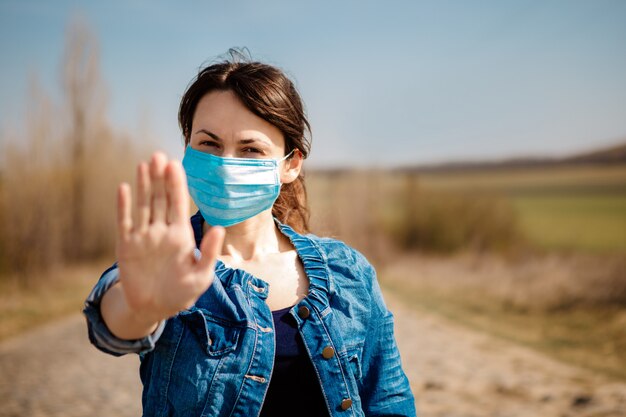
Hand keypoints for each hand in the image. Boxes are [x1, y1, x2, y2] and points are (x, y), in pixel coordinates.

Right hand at [116, 152, 223, 324]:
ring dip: (143, 185)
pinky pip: (124, 222)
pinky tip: (123, 188)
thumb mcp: (201, 277)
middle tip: (158, 155)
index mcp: (181, 236)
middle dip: (160, 178)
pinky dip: (123, 206)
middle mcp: (162, 231)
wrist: (153, 309)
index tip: (176, 164)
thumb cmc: (181, 294)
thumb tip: (219, 228)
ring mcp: (143, 237)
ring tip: (144, 164)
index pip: (179, 204)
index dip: (177, 185)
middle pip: (160, 199)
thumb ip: (209, 253)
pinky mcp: (126, 246)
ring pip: (143, 206)